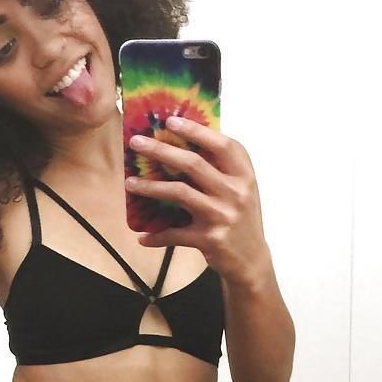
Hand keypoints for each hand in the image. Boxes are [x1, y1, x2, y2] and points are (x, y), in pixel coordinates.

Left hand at [125, 114, 270, 287]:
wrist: (252, 260)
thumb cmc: (240, 217)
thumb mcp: (240, 189)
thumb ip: (220, 168)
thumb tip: (182, 143)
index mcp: (244, 175)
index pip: (222, 145)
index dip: (196, 131)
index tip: (170, 121)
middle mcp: (236, 193)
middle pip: (193, 164)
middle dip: (161, 150)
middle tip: (136, 143)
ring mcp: (223, 216)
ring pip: (180, 193)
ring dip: (150, 187)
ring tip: (129, 183)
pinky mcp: (210, 239)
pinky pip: (175, 234)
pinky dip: (156, 236)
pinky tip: (142, 237)